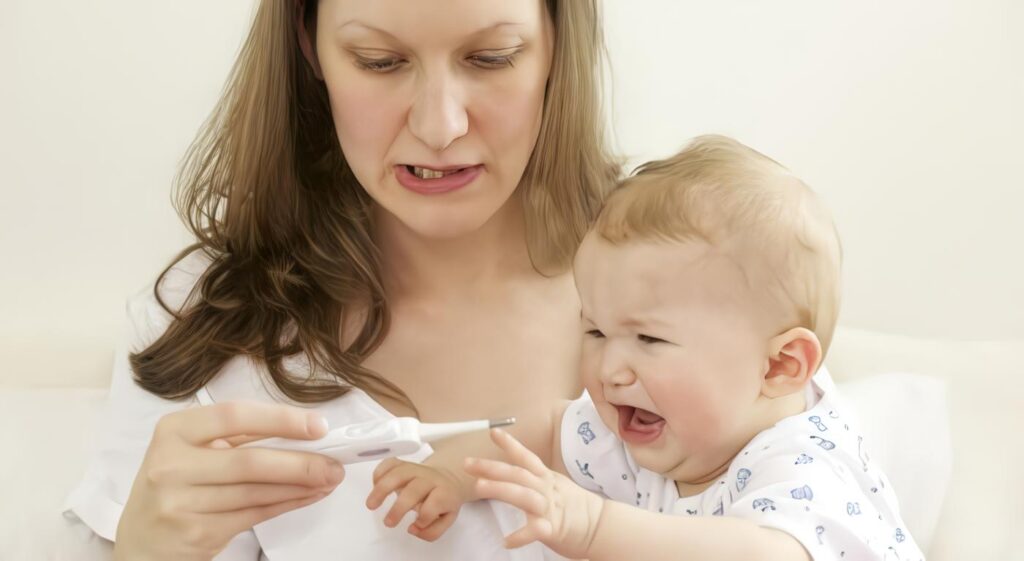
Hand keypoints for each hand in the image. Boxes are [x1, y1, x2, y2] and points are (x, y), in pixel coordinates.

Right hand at [114, 401, 345, 560]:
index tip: (318, 426)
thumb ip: (238, 437)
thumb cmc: (175, 484)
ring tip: (329, 478)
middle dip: (301, 463)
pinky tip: (308, 495)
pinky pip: (254, 515)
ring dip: (301, 486)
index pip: (234, 416)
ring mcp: (182, 504)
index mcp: (174, 431)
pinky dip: (288, 504)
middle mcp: (172, 466)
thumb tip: (303, 431)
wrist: (139, 542)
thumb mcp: (191, 449)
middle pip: (250, 462)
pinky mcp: (197, 534)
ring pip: (257, 493)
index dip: (281, 420)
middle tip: (335, 463)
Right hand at [365, 458, 469, 541]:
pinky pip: (390, 463)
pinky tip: (375, 486)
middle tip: (388, 523)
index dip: (425, 517)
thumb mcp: (447, 519)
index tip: (414, 525)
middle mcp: (430, 478)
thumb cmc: (444, 502)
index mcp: (444, 492)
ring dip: (382, 489)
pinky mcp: (404, 464)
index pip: (436, 502)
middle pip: (414, 489)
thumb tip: (412, 529)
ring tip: (371, 505)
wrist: (447, 478)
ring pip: (398, 473)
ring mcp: (416, 469)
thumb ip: (432, 531)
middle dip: (399, 507)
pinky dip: (379, 473)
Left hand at [464, 428, 604, 559]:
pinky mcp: (555, 529)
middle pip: (517, 474)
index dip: (509, 444)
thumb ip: (534, 480)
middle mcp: (546, 489)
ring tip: (479, 487)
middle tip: (468, 463)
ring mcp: (550, 509)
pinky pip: (536, 531)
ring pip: (523, 496)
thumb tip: (513, 474)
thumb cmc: (575, 508)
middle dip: (491, 467)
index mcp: (546, 479)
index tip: (492, 432)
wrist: (602, 527)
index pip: (526, 457)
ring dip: (501, 489)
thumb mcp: (555, 486)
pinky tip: (506, 541)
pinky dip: (521, 535)